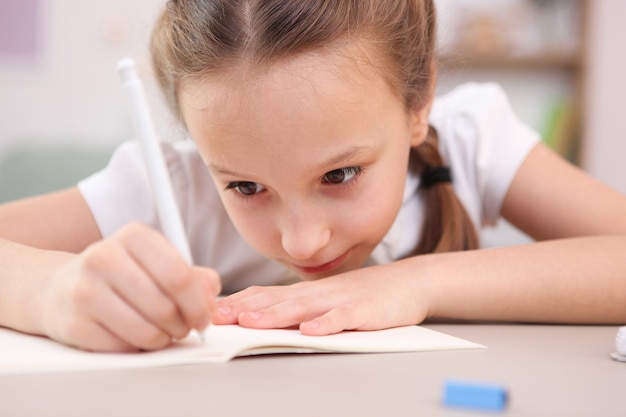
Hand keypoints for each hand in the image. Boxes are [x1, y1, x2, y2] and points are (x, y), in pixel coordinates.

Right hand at [38, 223, 220, 351]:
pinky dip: (136, 348)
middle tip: (183, 328)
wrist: (58, 288)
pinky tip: (134, 336)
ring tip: (161, 332)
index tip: (203, 318)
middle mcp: (105, 256)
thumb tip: (211, 291)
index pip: (180, 276)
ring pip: (146, 331)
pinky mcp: (72, 323)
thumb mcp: (156, 263)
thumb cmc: (119, 275)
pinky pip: (122, 347)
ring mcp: (85, 290)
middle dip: (183, 325)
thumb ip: (192, 276)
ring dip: (162, 339)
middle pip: (165, 306)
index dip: (199, 305)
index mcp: (134, 236)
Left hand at [213, 263, 427, 334]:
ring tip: (252, 323)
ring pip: (305, 308)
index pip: (266, 295)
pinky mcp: (365, 311)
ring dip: (277, 315)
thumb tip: (258, 315)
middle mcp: (318, 293)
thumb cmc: (361, 293)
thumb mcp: (323, 298)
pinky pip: (345, 318)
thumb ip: (295, 306)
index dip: (239, 303)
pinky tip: (312, 331)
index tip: (211, 311)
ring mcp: (341, 300)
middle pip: (277, 300)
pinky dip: (328, 324)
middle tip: (218, 317)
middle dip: (246, 309)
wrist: (407, 282)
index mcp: (306, 292)